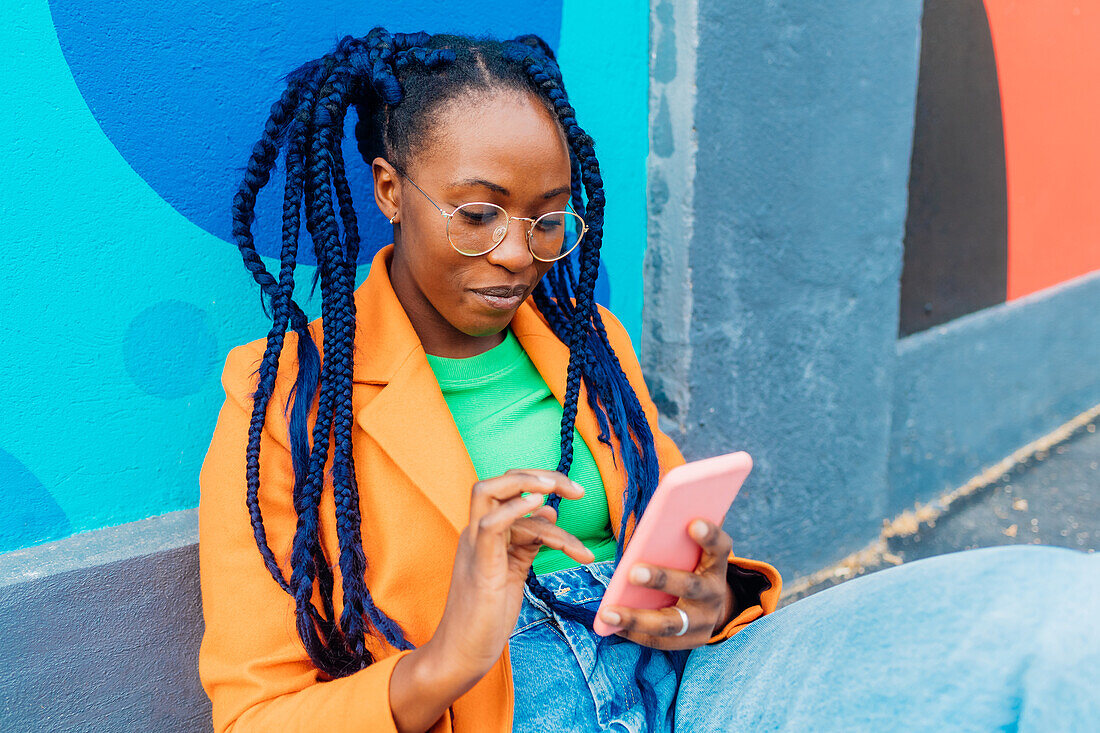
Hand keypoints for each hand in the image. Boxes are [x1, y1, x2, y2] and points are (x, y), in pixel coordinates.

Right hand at [425, 469, 594, 684]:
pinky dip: (515, 508)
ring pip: (492, 492)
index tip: (574, 493)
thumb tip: (549, 512)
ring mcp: (474, 545)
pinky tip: (541, 506)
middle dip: (542, 477)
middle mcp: (476, 532)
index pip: (510, 489)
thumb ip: (530, 541)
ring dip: (536, 488)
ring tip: (575, 505)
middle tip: (577, 491)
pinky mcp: (479, 564)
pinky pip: (492, 523)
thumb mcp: (514, 570)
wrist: (462, 653)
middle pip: (501, 481)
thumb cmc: (487, 616)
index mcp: (486, 532)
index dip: (542, 483)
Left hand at [598, 518, 735, 649]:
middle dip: (661, 579)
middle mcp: (713, 593)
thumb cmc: (691, 568)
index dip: (709, 536)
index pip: (719, 547)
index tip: (693, 524)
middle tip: (633, 572)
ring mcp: (704, 621)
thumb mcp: (693, 553)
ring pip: (670, 623)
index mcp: (715, 564)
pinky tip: (611, 626)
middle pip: (690, 586)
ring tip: (607, 613)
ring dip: (636, 618)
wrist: (711, 607)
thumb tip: (653, 521)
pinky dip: (633, 633)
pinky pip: (659, 641)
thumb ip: (678, 539)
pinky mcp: (692, 641)